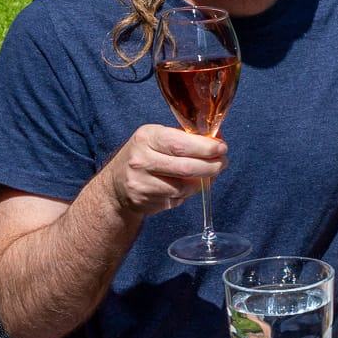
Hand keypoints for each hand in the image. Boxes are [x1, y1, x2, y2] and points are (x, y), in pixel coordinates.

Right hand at [97, 124, 226, 218]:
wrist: (115, 186)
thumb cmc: (144, 157)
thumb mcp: (157, 139)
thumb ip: (185, 139)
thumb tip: (217, 141)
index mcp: (147, 137)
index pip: (181, 143)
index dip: (206, 148)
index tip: (222, 148)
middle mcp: (141, 159)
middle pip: (186, 167)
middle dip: (211, 166)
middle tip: (222, 164)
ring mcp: (141, 182)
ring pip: (184, 187)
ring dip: (201, 182)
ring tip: (206, 176)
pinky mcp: (144, 200)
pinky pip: (176, 198)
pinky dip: (187, 193)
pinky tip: (185, 187)